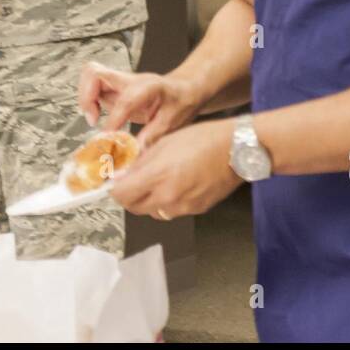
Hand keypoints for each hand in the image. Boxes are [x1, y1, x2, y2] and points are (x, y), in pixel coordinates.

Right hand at [78, 63, 200, 145]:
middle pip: (95, 72)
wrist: (185, 88)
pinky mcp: (114, 87)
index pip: (125, 101)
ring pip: (90, 75)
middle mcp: (131, 80)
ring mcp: (120, 81)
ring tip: (93, 117)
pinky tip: (97, 115)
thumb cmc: (181, 102)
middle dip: (86, 96)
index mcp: (149, 87)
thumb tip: (134, 154)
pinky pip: (93, 86)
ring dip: (85, 97)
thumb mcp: (171, 122)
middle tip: (93, 120)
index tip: (107, 139)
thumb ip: (151, 137)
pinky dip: (88, 99)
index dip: (113, 121)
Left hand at [111, 117, 242, 219]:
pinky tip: (178, 183)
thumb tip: (120, 174)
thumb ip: (140, 161)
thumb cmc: (204, 138)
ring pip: (153, 211)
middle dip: (129, 195)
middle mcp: (168, 196)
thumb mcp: (165, 142)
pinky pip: (171, 210)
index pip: (120, 195)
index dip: (113, 188)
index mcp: (158, 175)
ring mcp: (183, 207)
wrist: (237, 149)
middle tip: (133, 180)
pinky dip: (168, 201)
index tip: (112, 182)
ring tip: (160, 179)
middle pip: (133, 207)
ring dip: (148, 199)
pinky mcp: (195, 211)